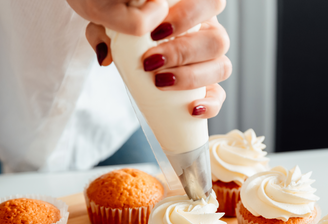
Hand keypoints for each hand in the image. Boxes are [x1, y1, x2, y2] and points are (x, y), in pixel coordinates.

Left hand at [73, 0, 230, 118]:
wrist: (124, 45)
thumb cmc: (124, 25)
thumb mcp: (110, 23)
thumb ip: (105, 31)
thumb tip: (106, 55)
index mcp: (193, 10)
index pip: (210, 3)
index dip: (188, 16)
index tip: (155, 32)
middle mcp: (208, 33)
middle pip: (218, 40)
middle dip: (183, 53)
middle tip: (150, 62)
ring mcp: (210, 61)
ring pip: (222, 67)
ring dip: (192, 77)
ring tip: (160, 82)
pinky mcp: (208, 88)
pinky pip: (219, 97)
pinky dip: (210, 104)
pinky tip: (192, 109)